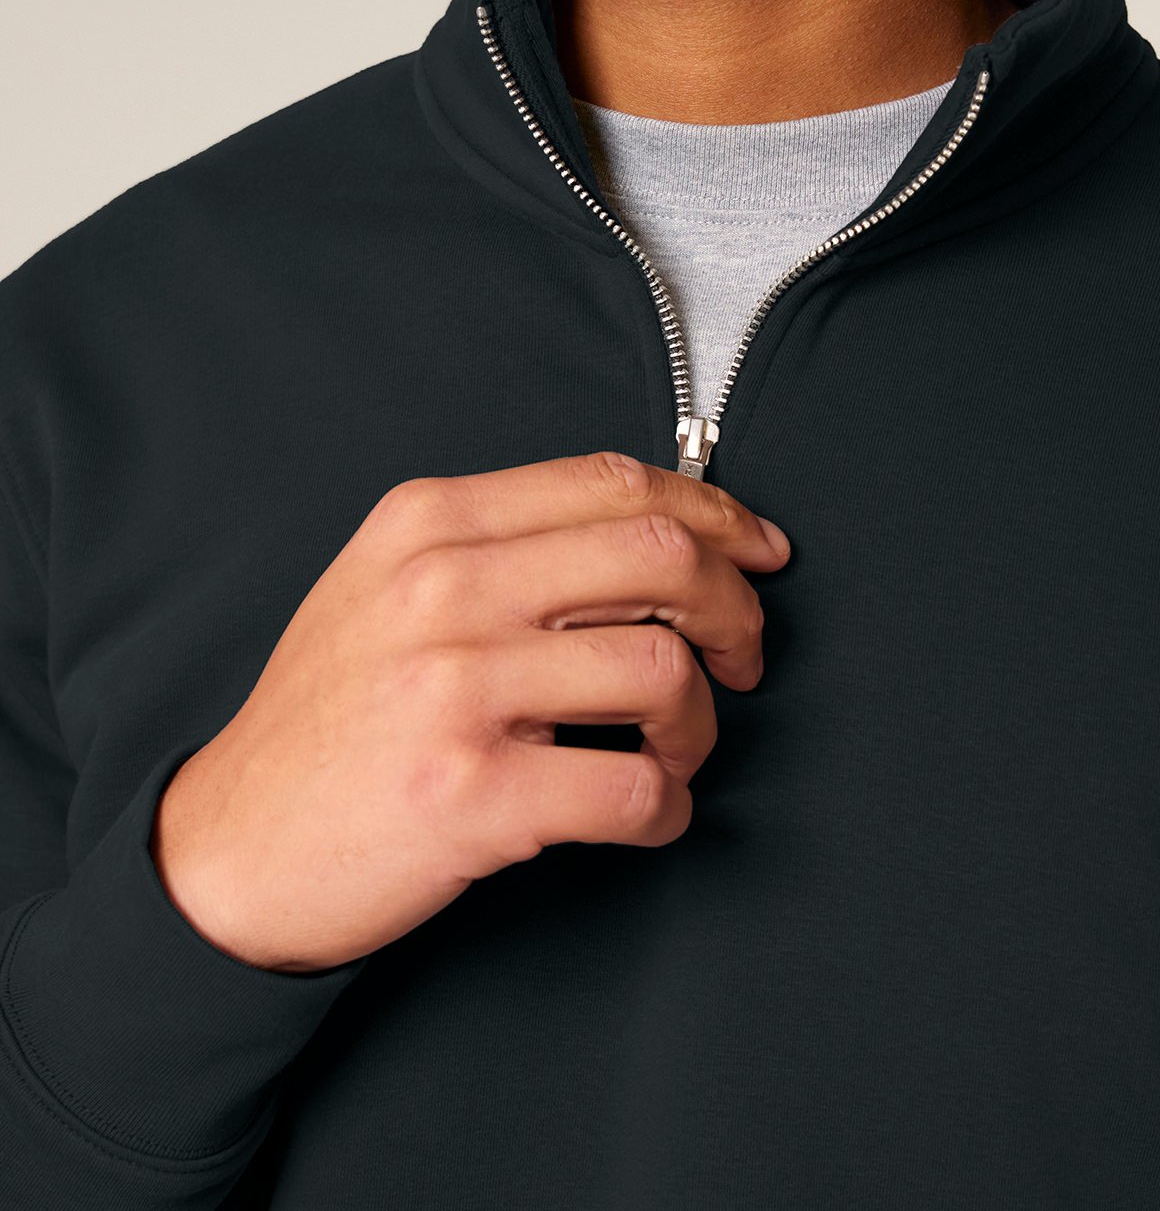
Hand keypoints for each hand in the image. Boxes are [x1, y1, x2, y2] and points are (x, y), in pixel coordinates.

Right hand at [151, 451, 790, 971]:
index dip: (714, 511)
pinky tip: (647, 813)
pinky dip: (668, 808)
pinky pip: (634, 788)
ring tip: (675, 750)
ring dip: (702, 724)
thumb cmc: (329, 717)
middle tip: (744, 654)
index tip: (756, 551)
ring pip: (663, 672)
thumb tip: (653, 535)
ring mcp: (455, 688)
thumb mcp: (385, 585)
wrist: (232, 846)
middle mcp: (443, 589)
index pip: (613, 482)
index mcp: (430, 524)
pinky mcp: (471, 792)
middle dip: (736, 607)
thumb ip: (499, 543)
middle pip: (661, 556)